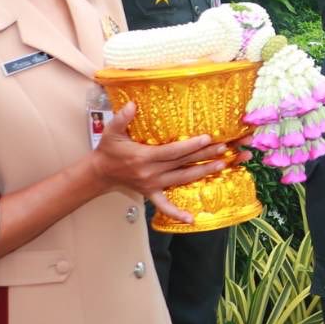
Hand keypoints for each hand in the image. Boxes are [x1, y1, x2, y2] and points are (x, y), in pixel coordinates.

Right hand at [90, 102, 232, 222]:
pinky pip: (165, 206)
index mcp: (144, 157)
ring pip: (182, 179)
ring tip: (222, 165)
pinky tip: (191, 219)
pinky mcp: (151, 193)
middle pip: (182, 164)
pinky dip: (177, 213)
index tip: (207, 138)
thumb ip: (121, 118)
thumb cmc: (108, 150)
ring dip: (202, 173)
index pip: (172, 151)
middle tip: (224, 148)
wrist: (100, 173)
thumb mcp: (111, 132)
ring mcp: (152, 185)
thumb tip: (132, 104)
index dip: (190, 145)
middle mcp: (150, 173)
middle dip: (204, 156)